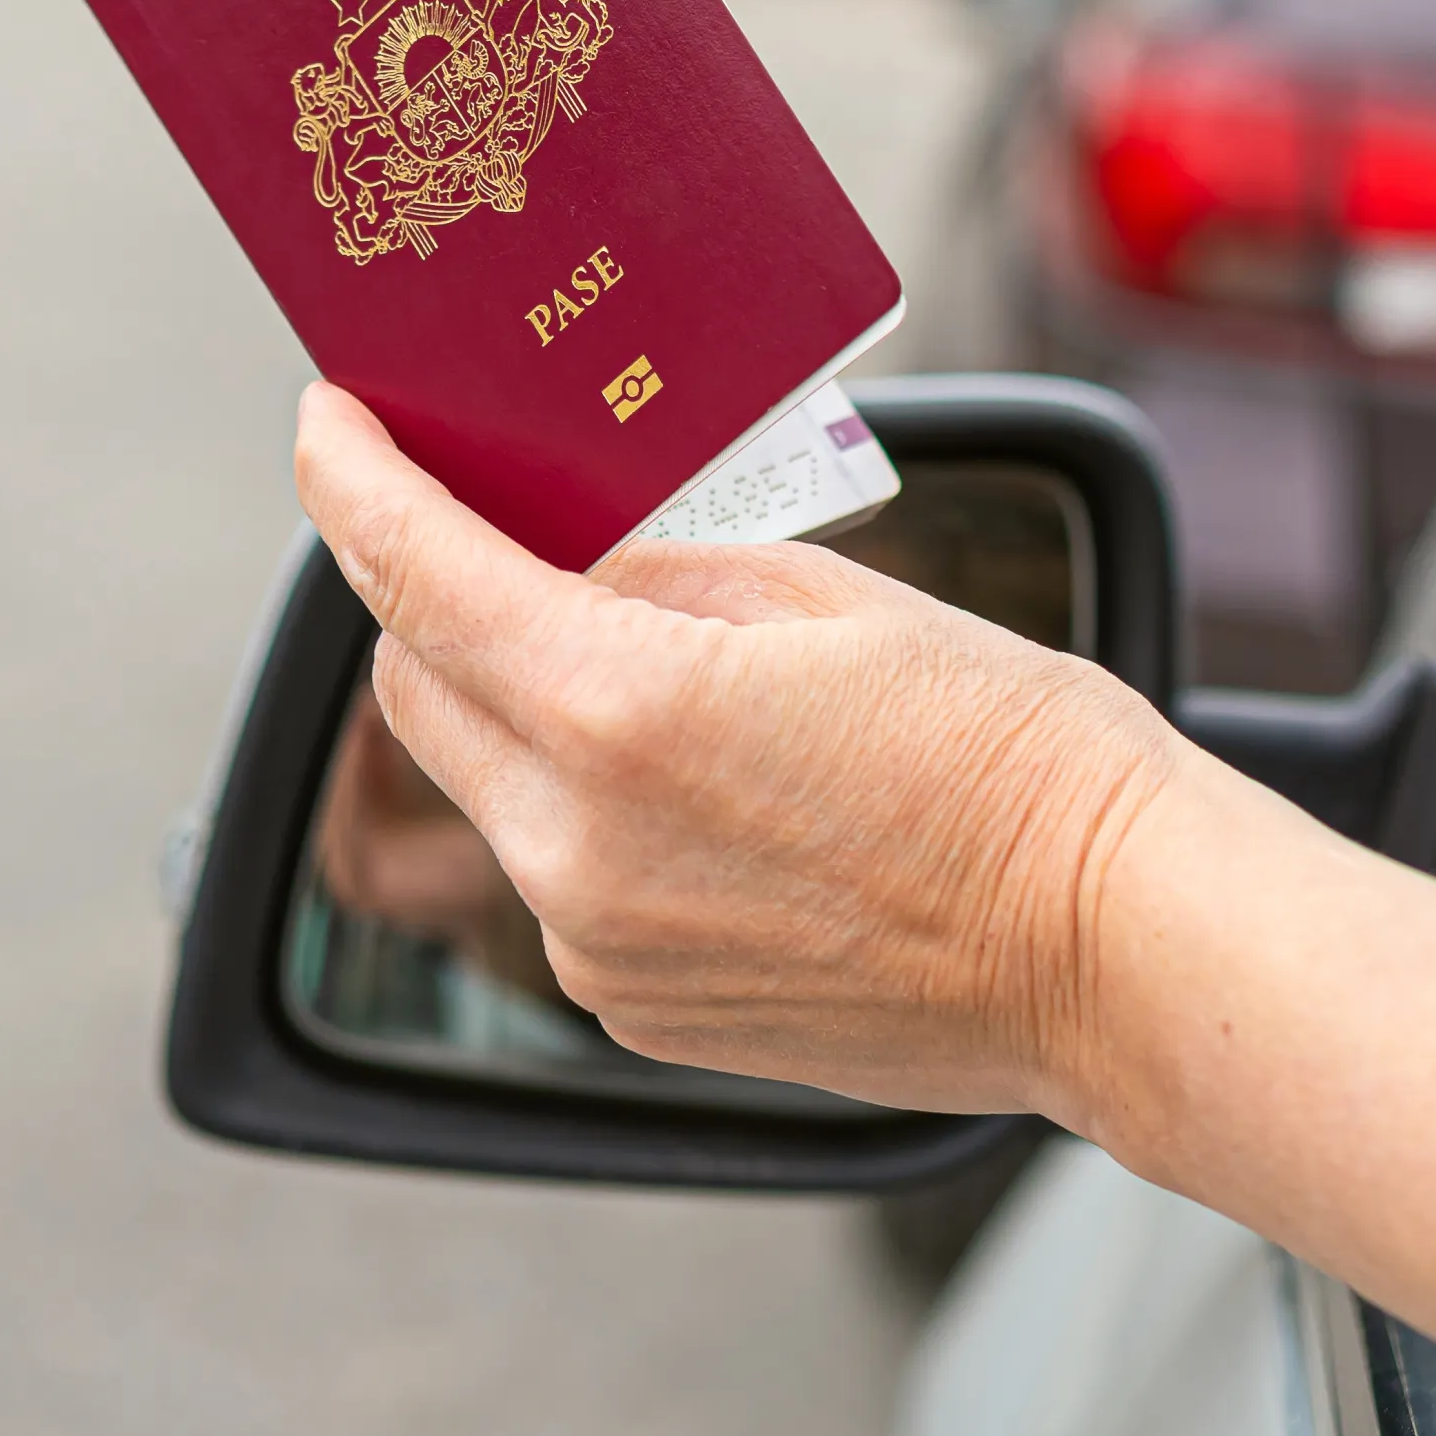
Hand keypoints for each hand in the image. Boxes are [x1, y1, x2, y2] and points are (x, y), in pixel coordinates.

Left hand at [290, 381, 1182, 1117]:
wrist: (1107, 944)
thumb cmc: (1010, 754)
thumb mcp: (831, 598)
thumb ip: (661, 573)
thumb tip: (564, 556)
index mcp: (622, 711)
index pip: (416, 576)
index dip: (353, 484)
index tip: (328, 425)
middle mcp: (578, 846)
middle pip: (416, 687)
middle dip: (434, 596)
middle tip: (502, 532)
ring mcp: (599, 946)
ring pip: (489, 786)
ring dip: (525, 710)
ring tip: (659, 671)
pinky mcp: (635, 1009)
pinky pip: (558, 877)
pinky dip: (588, 811)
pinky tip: (710, 788)